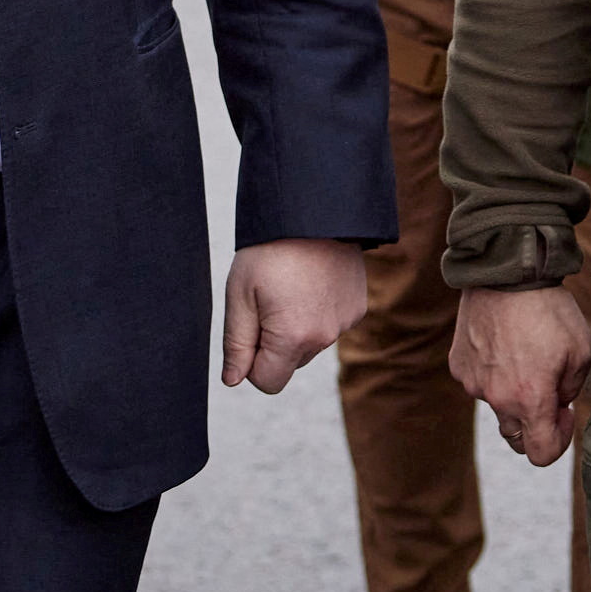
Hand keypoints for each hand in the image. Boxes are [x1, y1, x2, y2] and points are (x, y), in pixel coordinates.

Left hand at [220, 238, 367, 393]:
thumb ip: (236, 343)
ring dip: (297, 327)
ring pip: (310, 344)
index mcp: (293, 337)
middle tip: (268, 300)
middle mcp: (325, 337)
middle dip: (275, 343)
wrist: (313, 209)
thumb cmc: (270, 249)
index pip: (268, 382)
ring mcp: (345, 322)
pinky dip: (318, 312)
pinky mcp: (357, 308)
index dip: (251, 362)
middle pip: (289, 363)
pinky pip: (330, 326)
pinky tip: (311, 281)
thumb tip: (233, 380)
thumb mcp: (240, 294)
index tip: (249, 328)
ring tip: (291, 285)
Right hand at [451, 285, 589, 465]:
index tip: (564, 412)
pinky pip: (478, 382)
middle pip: (516, 437)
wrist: (506, 271)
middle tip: (548, 387)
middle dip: (535, 422)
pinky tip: (503, 343)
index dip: (558, 441)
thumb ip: (572, 390)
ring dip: (512, 395)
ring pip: (497, 406)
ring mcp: (473, 382)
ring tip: (524, 355)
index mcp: (530, 400)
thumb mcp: (581, 352)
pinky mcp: (458, 364)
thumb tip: (559, 403)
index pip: (541, 455)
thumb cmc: (549, 310)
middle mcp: (496, 398)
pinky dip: (492, 373)